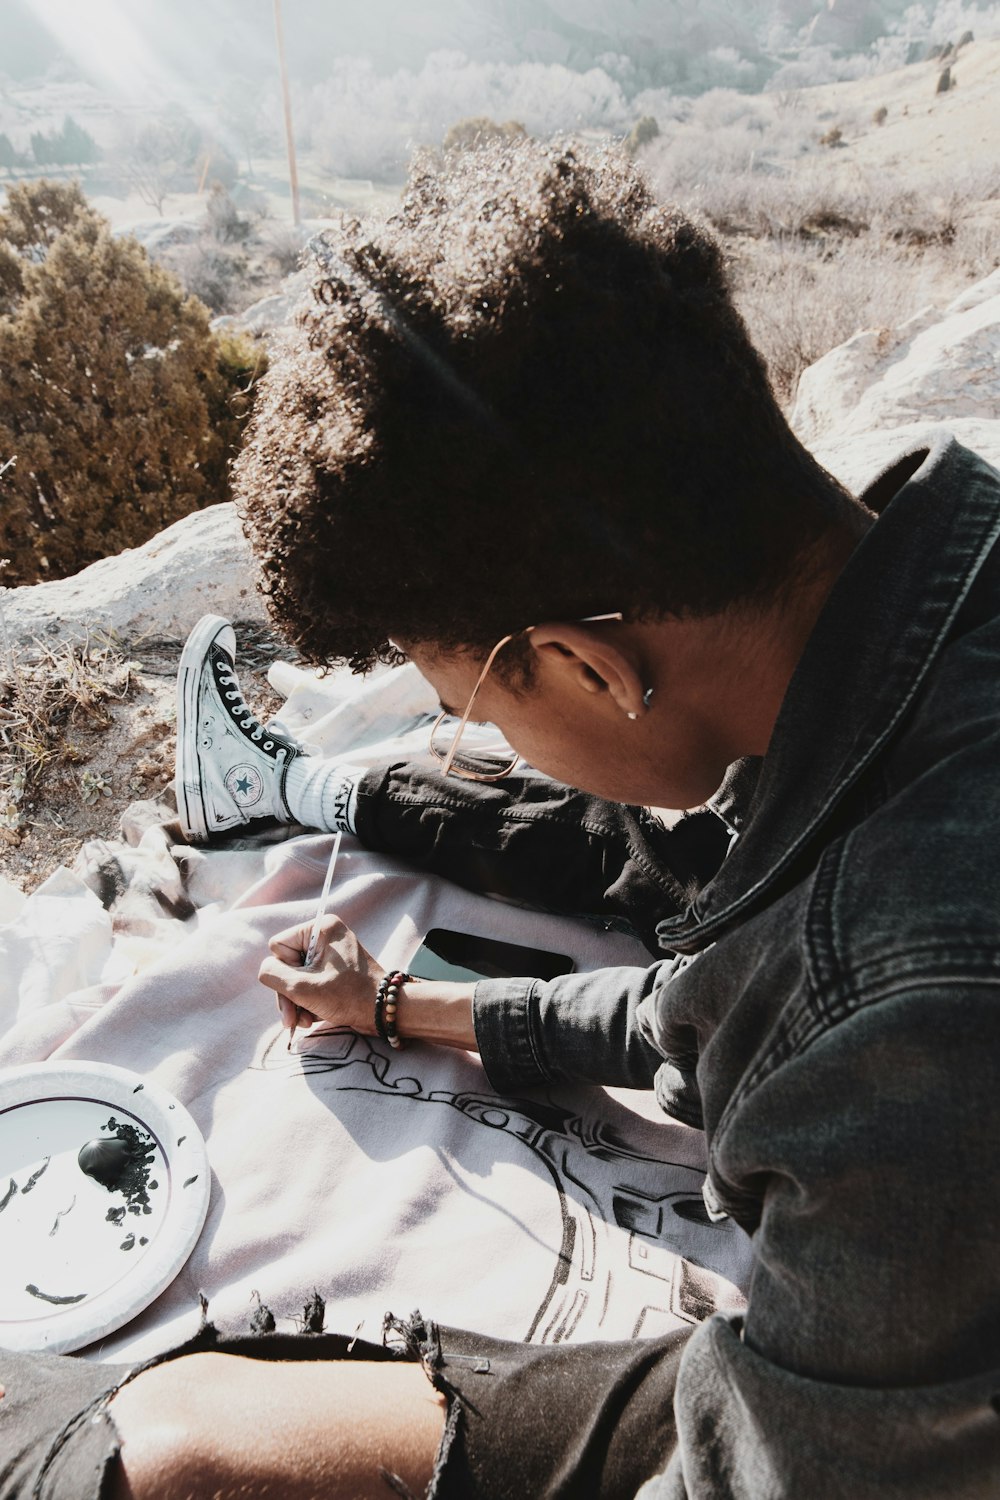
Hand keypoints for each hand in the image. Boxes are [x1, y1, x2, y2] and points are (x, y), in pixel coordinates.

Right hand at [258, 914, 384, 1035]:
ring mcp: (330, 954)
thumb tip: (266, 970)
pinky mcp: (335, 971)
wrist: (383, 1012)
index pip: (278, 947)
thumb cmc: (347, 996)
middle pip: (286, 964)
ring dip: (297, 1002)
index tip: (301, 986)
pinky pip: (310, 983)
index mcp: (320, 928)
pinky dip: (309, 1002)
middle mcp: (325, 936)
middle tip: (293, 1019)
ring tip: (306, 1022)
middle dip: (289, 994)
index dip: (284, 972)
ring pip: (296, 977)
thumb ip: (273, 974)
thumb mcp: (302, 987)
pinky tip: (315, 1017)